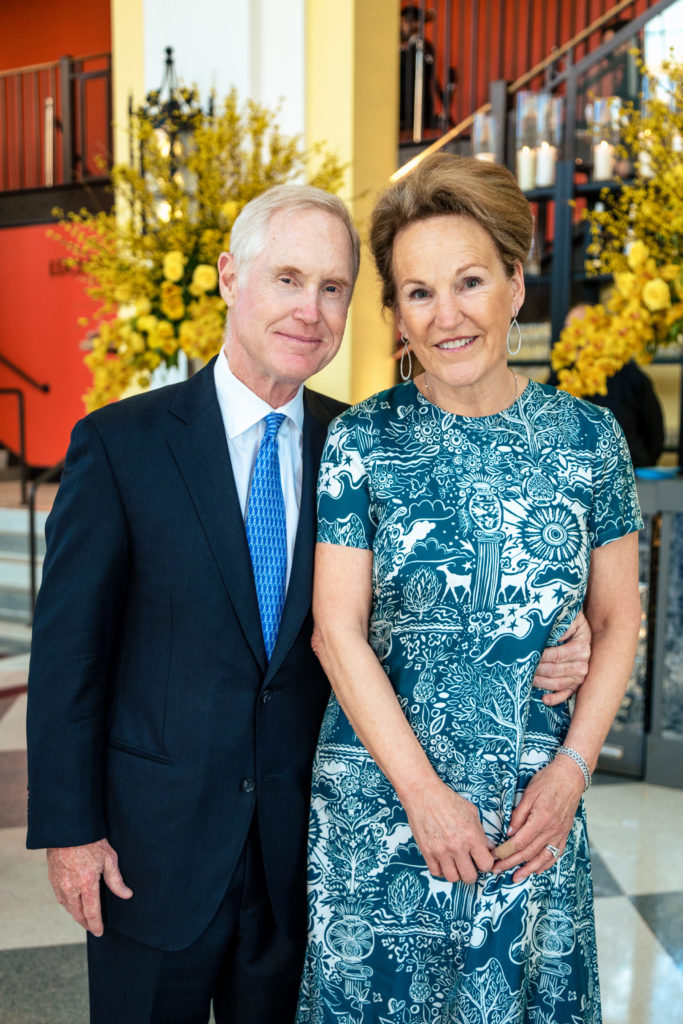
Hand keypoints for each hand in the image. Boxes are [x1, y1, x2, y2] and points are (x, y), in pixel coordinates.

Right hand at [46, 838, 132, 935]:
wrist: (69, 829)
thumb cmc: (91, 841)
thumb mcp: (109, 858)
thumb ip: (116, 880)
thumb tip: (127, 895)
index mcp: (87, 884)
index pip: (92, 913)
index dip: (96, 925)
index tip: (100, 932)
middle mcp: (71, 888)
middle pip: (78, 914)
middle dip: (86, 923)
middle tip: (93, 928)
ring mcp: (60, 884)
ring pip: (68, 907)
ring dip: (76, 914)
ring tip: (84, 917)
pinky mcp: (53, 878)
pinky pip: (60, 898)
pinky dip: (68, 904)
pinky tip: (73, 904)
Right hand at [403, 779, 494, 884]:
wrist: (423, 794)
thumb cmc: (448, 800)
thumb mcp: (471, 812)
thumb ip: (481, 832)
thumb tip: (488, 848)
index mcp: (471, 836)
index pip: (486, 864)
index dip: (486, 864)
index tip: (482, 860)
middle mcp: (457, 846)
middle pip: (470, 877)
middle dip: (472, 873)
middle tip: (470, 865)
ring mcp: (441, 851)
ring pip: (453, 878)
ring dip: (456, 873)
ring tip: (456, 864)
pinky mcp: (427, 851)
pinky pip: (436, 872)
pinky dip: (441, 870)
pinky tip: (443, 861)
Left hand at [491, 756, 584, 881]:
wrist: (571, 776)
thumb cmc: (549, 780)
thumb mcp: (529, 793)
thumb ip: (518, 815)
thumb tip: (509, 833)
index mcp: (541, 819)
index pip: (519, 842)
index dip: (505, 851)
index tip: (494, 855)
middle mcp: (552, 830)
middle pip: (529, 853)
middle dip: (511, 863)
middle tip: (497, 869)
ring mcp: (560, 833)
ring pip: (543, 857)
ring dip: (528, 869)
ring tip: (515, 877)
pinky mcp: (565, 833)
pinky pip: (555, 853)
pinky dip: (545, 863)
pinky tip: (537, 869)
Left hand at [533, 610, 590, 705]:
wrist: (582, 631)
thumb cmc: (571, 623)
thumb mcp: (570, 618)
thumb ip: (563, 625)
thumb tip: (554, 635)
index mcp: (580, 648)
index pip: (556, 655)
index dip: (540, 657)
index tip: (526, 655)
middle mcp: (582, 664)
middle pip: (554, 671)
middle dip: (536, 670)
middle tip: (520, 668)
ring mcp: (580, 677)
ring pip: (557, 683)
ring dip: (540, 683)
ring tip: (526, 679)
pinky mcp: (576, 685)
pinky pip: (566, 695)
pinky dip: (555, 699)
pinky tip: (544, 699)